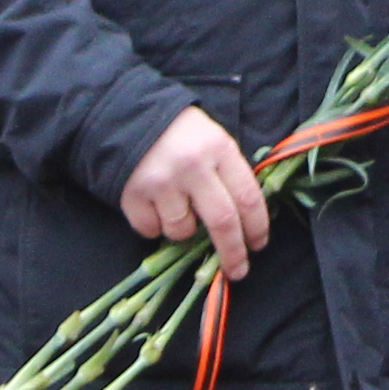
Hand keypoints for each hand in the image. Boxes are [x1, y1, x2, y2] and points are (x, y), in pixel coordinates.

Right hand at [120, 104, 270, 279]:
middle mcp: (192, 166)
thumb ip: (229, 175)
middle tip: (238, 271)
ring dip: (184, 230)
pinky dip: (155, 226)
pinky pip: (151, 230)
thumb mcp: (214, 142)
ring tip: (178, 206)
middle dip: (233, 253)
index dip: (257, 227)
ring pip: (183, 231)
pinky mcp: (133, 195)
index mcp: (219, 149)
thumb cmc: (182, 136)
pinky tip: (154, 204)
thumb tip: (246, 224)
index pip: (248, 197)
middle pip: (222, 222)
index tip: (258, 246)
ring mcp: (161, 182)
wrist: (130, 118)